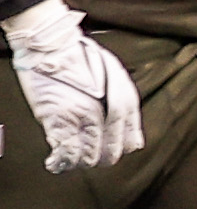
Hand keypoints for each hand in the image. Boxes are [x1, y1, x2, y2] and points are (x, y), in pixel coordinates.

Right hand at [5, 0, 142, 172]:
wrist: (53, 45)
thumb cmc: (82, 58)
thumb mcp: (115, 78)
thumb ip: (125, 108)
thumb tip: (132, 140)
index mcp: (124, 104)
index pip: (129, 143)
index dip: (118, 149)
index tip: (106, 150)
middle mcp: (106, 113)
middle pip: (110, 154)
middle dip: (100, 158)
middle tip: (87, 155)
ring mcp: (81, 117)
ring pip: (88, 157)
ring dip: (79, 161)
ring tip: (69, 158)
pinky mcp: (57, 119)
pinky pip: (65, 152)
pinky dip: (60, 162)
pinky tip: (54, 164)